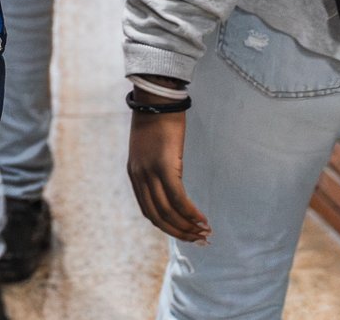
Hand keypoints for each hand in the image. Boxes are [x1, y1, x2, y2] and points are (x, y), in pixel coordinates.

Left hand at [127, 109, 209, 243]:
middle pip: (158, 216)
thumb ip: (158, 170)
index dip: (167, 226)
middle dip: (179, 232)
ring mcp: (150, 172)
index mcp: (134, 175)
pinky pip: (178, 198)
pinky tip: (203, 219)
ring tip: (204, 232)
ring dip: (187, 226)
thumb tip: (174, 185)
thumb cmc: (157, 121)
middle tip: (198, 240)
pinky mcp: (163, 166)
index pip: (149, 211)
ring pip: (168, 211)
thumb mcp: (152, 150)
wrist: (155, 99)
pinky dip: (191, 212)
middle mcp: (139, 177)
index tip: (184, 233)